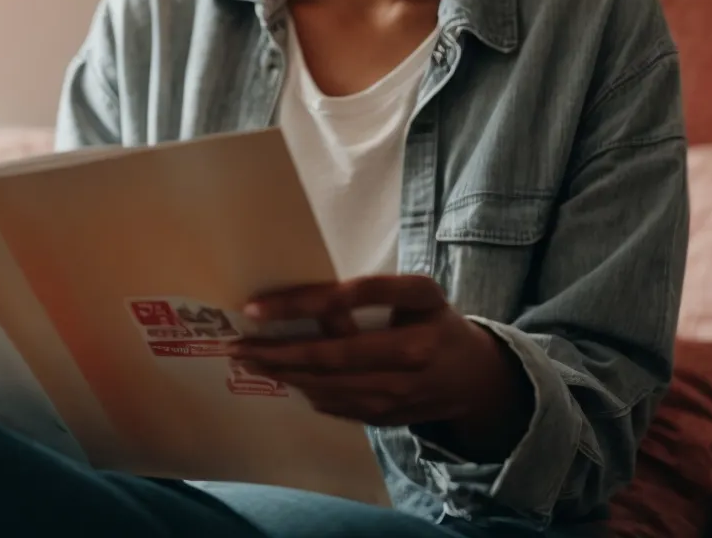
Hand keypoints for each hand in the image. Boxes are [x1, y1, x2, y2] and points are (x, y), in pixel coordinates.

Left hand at [229, 274, 532, 460]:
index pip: (353, 298)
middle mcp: (413, 352)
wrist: (474, 380)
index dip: (301, 302)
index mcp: (421, 307)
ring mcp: (401, 392)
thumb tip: (309, 305)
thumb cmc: (435, 323)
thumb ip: (369, 296)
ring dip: (284, 373)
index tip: (255, 307)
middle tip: (236, 345)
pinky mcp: (389, 416)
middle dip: (277, 351)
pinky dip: (305, 391)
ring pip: (329, 384)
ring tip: (248, 360)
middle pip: (332, 354)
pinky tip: (282, 378)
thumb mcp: (414, 296)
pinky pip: (336, 405)